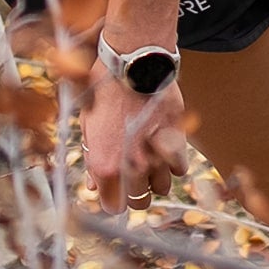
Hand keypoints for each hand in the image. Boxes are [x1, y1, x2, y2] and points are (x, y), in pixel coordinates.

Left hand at [81, 57, 190, 214]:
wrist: (132, 63)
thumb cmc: (103, 88)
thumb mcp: (88, 123)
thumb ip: (92, 157)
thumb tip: (93, 185)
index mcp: (105, 165)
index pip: (113, 206)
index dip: (113, 199)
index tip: (115, 190)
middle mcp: (131, 167)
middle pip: (140, 203)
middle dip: (136, 193)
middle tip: (133, 175)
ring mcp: (156, 157)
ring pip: (162, 188)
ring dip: (155, 178)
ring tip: (148, 158)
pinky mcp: (177, 142)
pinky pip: (179, 168)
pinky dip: (173, 163)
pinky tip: (164, 148)